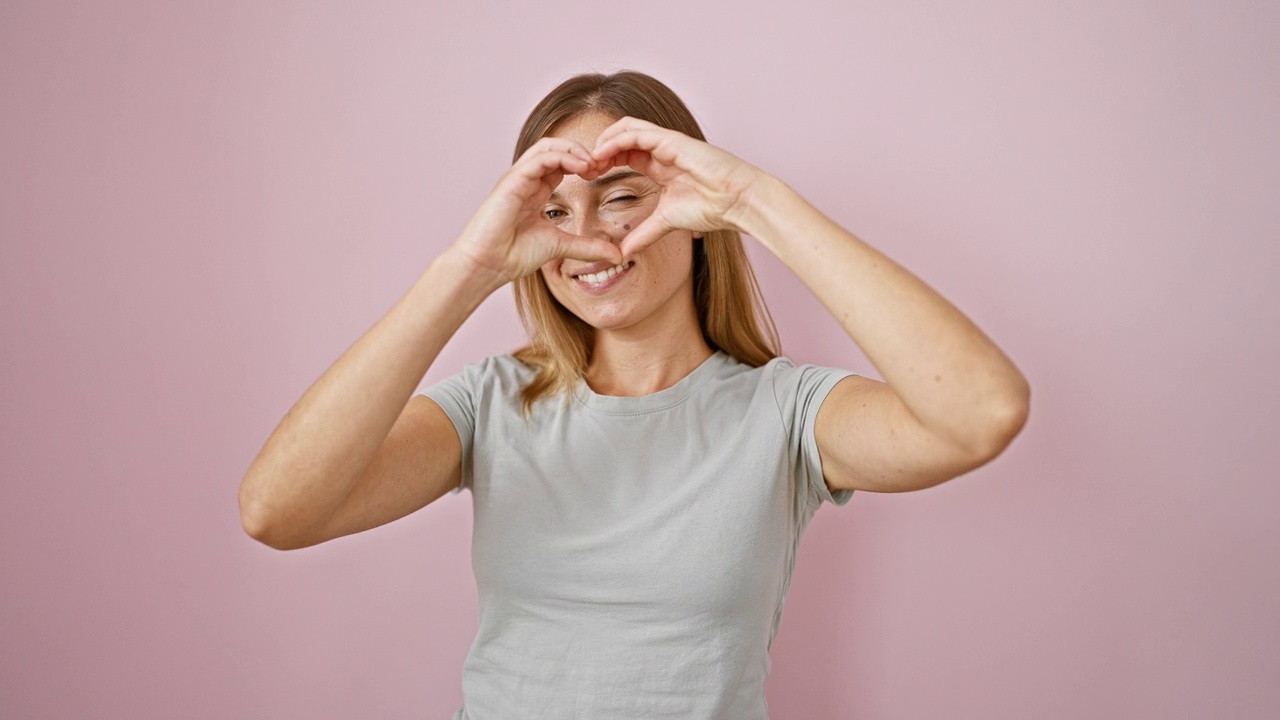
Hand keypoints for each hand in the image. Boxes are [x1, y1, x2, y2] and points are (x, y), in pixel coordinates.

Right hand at [451, 137, 621, 285]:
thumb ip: (588, 248)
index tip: (604, 173)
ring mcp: (518, 178)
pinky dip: (562, 157)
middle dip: (581, 151)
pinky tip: (580, 167)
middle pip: (555, 148)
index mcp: (535, 191)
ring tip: (593, 163)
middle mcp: (526, 180)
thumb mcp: (561, 247)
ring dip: (574, 150)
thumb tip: (617, 255)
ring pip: (547, 147)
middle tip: (602, 164)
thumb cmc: (513, 255)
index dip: (585, 163)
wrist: (487, 265)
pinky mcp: (512, 181)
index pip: (561, 163)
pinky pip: (539, 158)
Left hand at [590, 117, 763, 255]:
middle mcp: (662, 149)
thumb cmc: (711, 208)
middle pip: (621, 138)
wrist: (736, 201)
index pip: (624, 154)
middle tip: (583, 168)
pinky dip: (616, 139)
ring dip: (604, 141)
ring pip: (626, 128)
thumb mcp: (666, 222)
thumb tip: (623, 253)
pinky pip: (637, 131)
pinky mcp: (672, 140)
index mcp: (660, 165)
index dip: (604, 162)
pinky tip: (602, 153)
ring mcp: (667, 142)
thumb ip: (644, 234)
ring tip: (590, 159)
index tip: (588, 178)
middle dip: (599, 150)